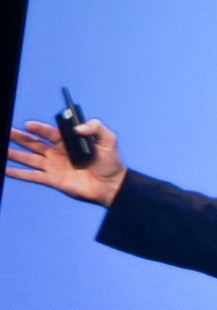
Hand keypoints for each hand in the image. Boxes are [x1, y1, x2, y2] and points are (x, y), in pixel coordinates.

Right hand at [6, 118, 126, 206]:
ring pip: (29, 158)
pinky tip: (6, 169)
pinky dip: (18, 173)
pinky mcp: (52, 179)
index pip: (49, 132)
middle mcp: (57, 152)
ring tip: (2, 148)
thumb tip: (78, 128)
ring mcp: (53, 166)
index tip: (28, 125)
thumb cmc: (110, 162)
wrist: (111, 185)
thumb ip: (95, 128)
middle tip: (6, 131)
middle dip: (19, 137)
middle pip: (33, 143)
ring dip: (14, 153)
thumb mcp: (108, 139)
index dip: (39, 128)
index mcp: (68, 141)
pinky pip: (32, 175)